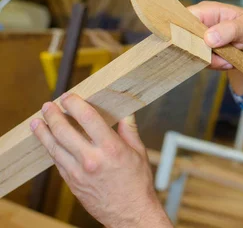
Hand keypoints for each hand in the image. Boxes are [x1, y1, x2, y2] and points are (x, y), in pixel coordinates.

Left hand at [30, 93, 171, 227]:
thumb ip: (129, 130)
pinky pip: (57, 162)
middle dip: (53, 115)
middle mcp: (92, 159)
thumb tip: (125, 112)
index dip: (75, 104)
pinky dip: (51, 150)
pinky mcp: (72, 183)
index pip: (87, 118)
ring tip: (37, 122)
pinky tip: (49, 142)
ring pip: (54, 147)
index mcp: (111, 148)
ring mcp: (79, 172)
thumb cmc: (137, 183)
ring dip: (44, 133)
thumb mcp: (139, 152)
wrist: (130, 212)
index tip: (69, 97)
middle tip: (48, 106)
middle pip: (64, 131)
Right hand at [188, 1, 242, 94]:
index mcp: (205, 11)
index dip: (182, 34)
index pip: (182, 20)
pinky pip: (201, 61)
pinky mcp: (203, 50)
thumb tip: (208, 38)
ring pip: (194, 54)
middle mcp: (198, 24)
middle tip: (224, 59)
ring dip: (212, 61)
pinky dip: (215, 65)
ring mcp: (199, 38)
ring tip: (230, 60)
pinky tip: (228, 62)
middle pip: (185, 41)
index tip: (197, 47)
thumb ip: (229, 30)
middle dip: (203, 53)